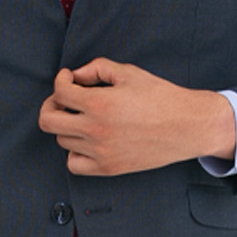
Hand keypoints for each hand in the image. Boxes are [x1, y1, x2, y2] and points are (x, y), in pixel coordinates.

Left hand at [37, 58, 235, 175]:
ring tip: (82, 116)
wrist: (188, 126)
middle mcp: (96, 130)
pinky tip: (86, 140)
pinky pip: (74, 164)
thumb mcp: (129, 72)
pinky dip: (74, 151)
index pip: (60, 92)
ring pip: (61, 140)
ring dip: (66, 125)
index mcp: (100, 103)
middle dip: (51, 104)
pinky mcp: (109, 168)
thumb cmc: (162, 97)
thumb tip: (76, 75)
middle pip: (48, 121)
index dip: (60, 80)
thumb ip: (97, 68)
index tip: (68, 78)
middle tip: (64, 98)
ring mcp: (101, 152)